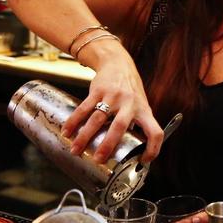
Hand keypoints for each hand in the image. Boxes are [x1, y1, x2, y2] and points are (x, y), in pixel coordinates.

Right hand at [61, 38, 164, 162]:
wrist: (118, 63)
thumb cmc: (130, 90)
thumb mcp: (140, 105)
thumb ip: (136, 125)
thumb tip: (129, 150)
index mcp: (144, 111)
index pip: (155, 132)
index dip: (153, 148)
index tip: (143, 160)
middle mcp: (129, 104)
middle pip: (119, 127)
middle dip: (107, 145)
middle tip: (98, 159)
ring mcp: (113, 96)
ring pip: (97, 119)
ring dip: (84, 136)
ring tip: (76, 150)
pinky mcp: (98, 90)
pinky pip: (84, 108)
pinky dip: (74, 122)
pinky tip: (67, 131)